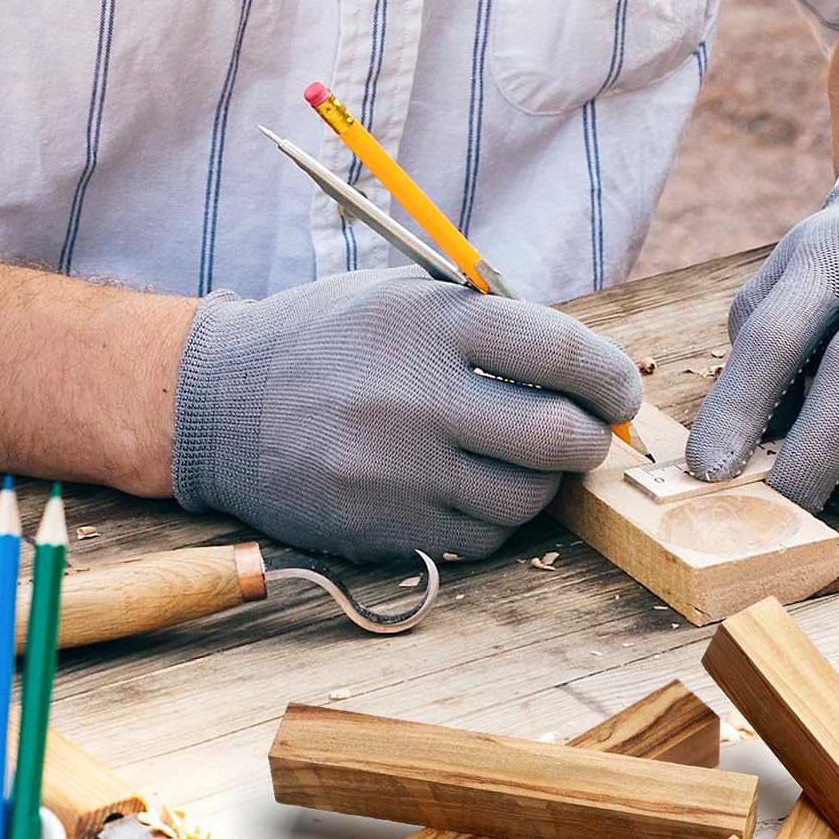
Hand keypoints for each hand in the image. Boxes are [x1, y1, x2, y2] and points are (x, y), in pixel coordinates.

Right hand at [172, 271, 641, 561]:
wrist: (217, 402)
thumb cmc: (325, 342)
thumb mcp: (400, 298)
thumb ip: (487, 325)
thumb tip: (586, 371)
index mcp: (428, 325)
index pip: (558, 350)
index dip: (610, 376)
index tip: (621, 390)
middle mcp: (415, 399)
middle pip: (557, 436)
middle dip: (590, 437)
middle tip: (586, 433)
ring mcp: (396, 472)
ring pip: (524, 499)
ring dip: (543, 484)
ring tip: (521, 460)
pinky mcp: (380, 528)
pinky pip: (479, 539)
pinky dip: (493, 519)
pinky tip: (471, 489)